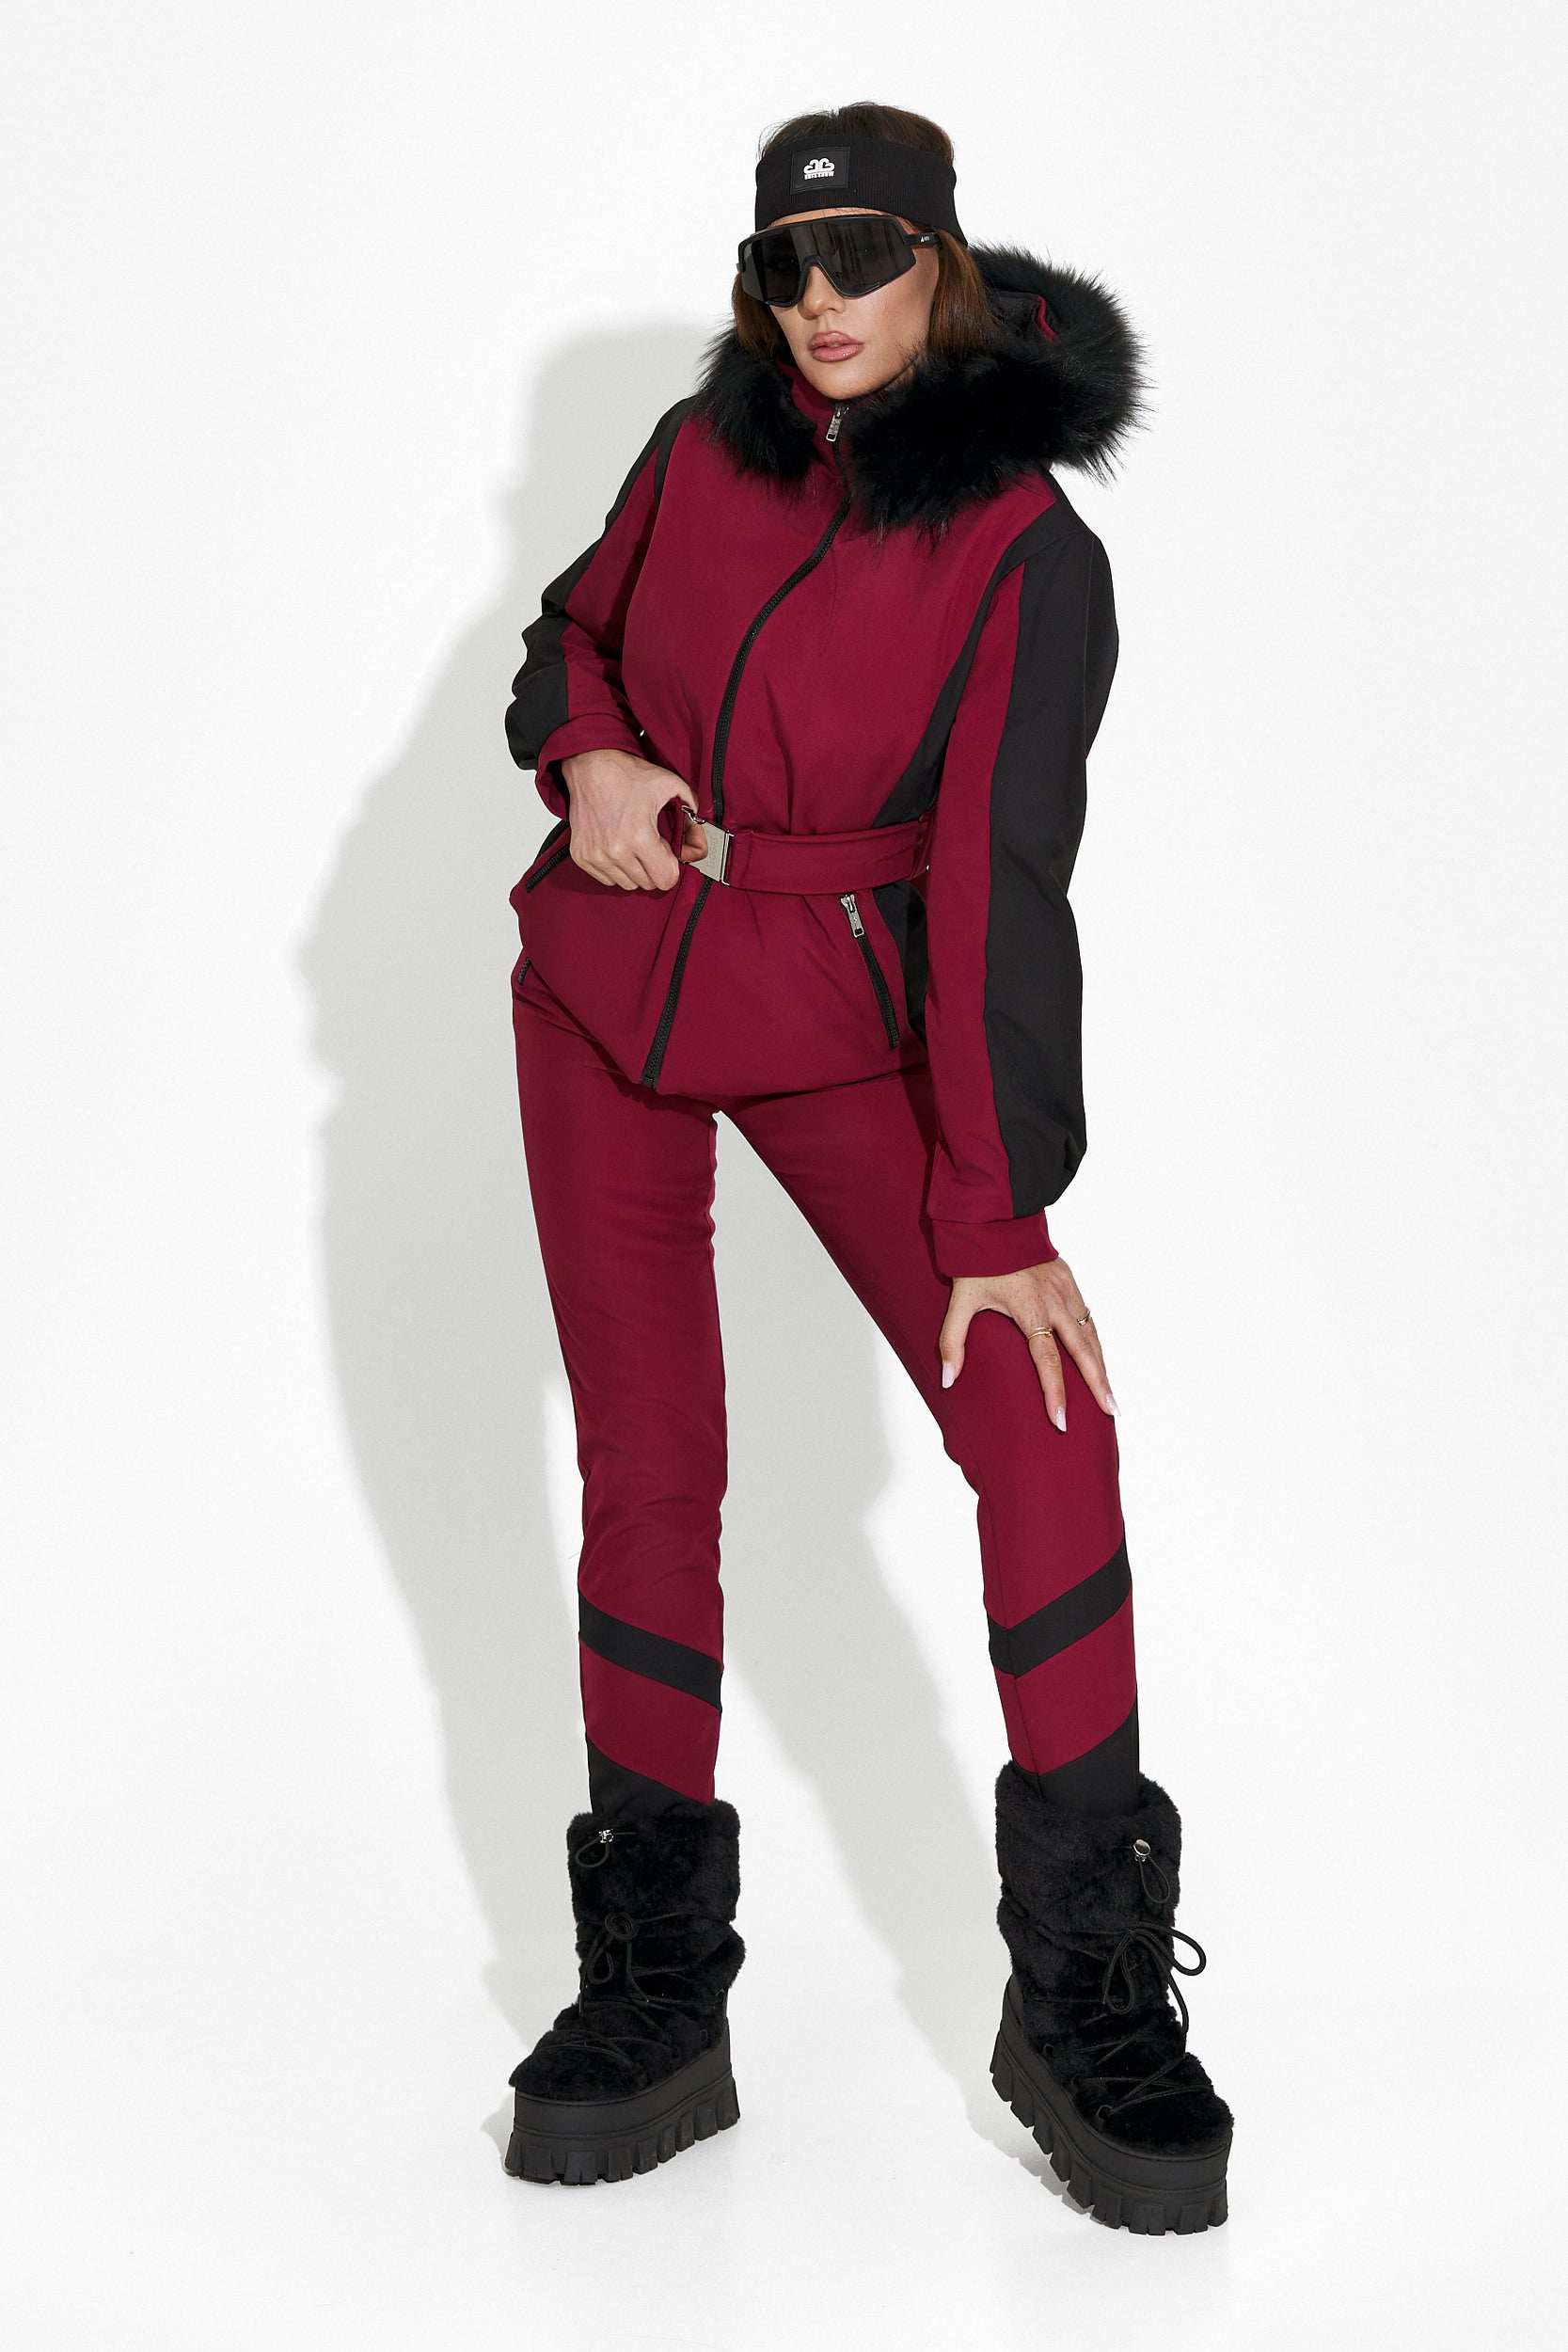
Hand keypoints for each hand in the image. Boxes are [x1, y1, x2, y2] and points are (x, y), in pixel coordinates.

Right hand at [558, 748, 702, 890]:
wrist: (590, 764)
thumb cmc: (628, 774)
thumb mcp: (671, 786)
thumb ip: (692, 816)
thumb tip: (700, 847)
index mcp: (639, 837)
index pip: (665, 880)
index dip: (671, 865)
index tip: (666, 849)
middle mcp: (615, 851)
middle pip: (647, 884)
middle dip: (653, 866)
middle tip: (649, 842)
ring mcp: (595, 855)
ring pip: (627, 883)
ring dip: (634, 869)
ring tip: (632, 843)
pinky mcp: (581, 856)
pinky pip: (606, 878)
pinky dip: (615, 868)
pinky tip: (617, 845)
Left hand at [938, 1256, 1117, 1431]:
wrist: (995, 1220)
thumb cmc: (977, 1264)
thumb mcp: (960, 1302)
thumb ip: (952, 1342)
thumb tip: (948, 1380)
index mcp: (1030, 1310)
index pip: (1048, 1361)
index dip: (1055, 1393)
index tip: (1062, 1421)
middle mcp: (1055, 1302)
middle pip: (1083, 1351)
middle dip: (1098, 1385)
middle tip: (1111, 1412)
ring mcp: (1066, 1290)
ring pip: (1091, 1335)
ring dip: (1102, 1366)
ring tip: (1110, 1395)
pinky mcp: (1070, 1281)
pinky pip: (1088, 1317)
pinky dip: (1096, 1342)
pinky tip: (1098, 1360)